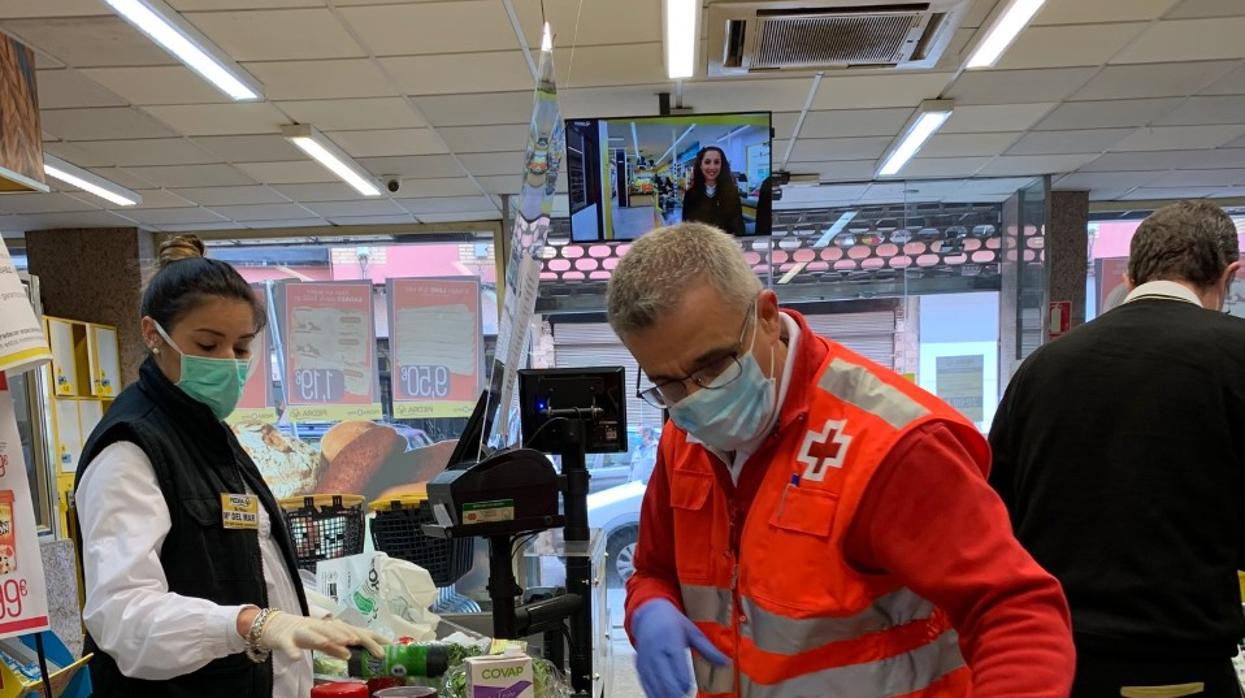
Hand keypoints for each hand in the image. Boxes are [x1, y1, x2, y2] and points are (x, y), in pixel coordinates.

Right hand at [259, 611, 387, 660]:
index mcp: (329, 628)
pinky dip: (292, 651)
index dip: (371, 637)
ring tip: (344, 644)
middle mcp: (318, 626)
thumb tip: (350, 654)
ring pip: (316, 634)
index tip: (389, 645)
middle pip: (339, 630)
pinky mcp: (284, 638)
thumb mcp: (320, 641)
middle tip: (372, 648)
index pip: (353, 631)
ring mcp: (301, 630)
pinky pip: (288, 645)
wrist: (271, 626)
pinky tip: (296, 658)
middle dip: (356, 638)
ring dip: (330, 638)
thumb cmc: (300, 633)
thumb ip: (334, 648)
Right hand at [632, 599, 727, 697]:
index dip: (685, 684)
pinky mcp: (640, 667)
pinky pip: (646, 685)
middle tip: (686, 697)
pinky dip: (655, 694)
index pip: (678, 670)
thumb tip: (727, 663)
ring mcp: (646, 661)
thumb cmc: (674, 623)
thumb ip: (709, 650)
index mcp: (671, 643)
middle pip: (666, 682)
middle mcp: (656, 654)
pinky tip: (664, 697)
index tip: (692, 690)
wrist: (649, 615)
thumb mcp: (693, 632)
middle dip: (677, 694)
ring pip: (655, 687)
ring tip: (678, 697)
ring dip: (666, 696)